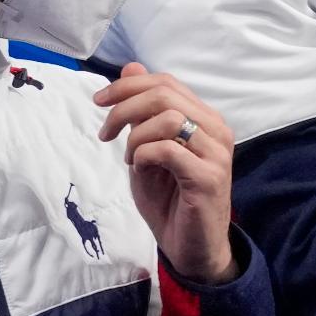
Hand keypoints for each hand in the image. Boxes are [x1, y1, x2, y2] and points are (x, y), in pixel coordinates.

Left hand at [95, 62, 238, 284]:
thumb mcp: (148, 150)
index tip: (98, 101)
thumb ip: (143, 112)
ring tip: (128, 158)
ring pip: (168, 119)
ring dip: (135, 137)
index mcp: (205, 119)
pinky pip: (168, 150)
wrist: (193, 247)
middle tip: (105, 133)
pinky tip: (139, 169)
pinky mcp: (209, 177)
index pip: (167, 83)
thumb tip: (131, 68)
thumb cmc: (171, 200)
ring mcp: (217, 153)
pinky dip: (143, 155)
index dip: (128, 86)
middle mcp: (217, 129)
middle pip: (166, 95)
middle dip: (124, 108)